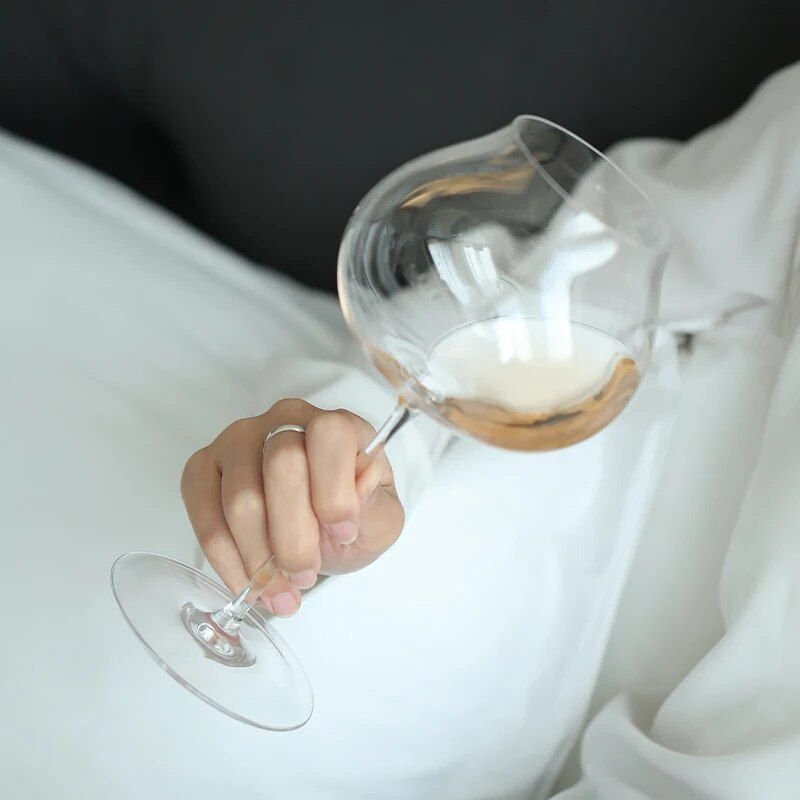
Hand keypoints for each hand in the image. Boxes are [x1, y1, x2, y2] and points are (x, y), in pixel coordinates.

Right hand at [181, 399, 403, 616]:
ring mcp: (239, 440)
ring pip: (240, 497)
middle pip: (281, 465)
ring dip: (260, 556)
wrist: (319, 533)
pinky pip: (203, 512)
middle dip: (293, 535)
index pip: (329, 435)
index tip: (344, 534)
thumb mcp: (380, 521)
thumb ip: (376, 505)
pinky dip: (226, 559)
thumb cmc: (349, 520)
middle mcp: (284, 420)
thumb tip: (360, 485)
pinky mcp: (204, 468)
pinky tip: (249, 583)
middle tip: (305, 574)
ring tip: (281, 590)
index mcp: (335, 425)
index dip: (334, 488)